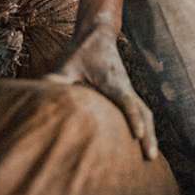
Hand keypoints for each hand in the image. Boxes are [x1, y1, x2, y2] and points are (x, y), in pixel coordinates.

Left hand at [46, 24, 156, 159]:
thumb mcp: (66, 64)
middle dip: (149, 135)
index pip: (126, 102)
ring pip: (146, 114)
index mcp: (113, 81)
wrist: (98, 37)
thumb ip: (58, 80)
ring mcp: (129, 90)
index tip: (137, 135)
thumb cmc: (81, 52)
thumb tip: (43, 93)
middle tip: (150, 157)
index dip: (132, 119)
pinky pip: (141, 112)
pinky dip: (146, 127)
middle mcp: (126, 87)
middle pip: (144, 113)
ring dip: (151, 134)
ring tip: (151, 157)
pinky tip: (143, 142)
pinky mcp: (127, 93)